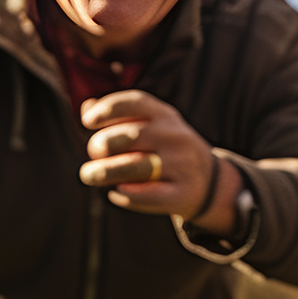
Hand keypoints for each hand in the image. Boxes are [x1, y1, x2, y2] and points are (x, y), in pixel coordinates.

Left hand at [78, 90, 242, 233]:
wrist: (210, 181)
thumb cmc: (166, 150)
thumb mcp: (152, 127)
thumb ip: (120, 117)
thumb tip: (87, 109)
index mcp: (166, 116)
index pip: (137, 103)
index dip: (108, 108)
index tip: (87, 121)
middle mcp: (176, 137)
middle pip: (132, 136)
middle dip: (102, 144)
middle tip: (92, 154)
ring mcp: (182, 166)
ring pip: (136, 167)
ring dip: (105, 172)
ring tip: (88, 175)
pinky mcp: (182, 194)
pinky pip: (148, 196)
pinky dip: (126, 195)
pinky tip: (115, 193)